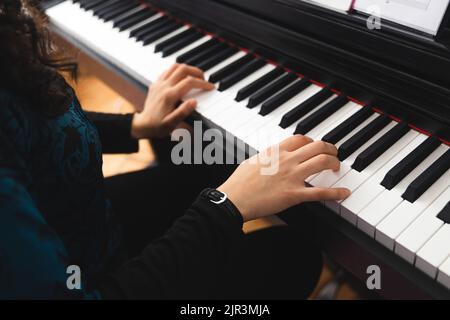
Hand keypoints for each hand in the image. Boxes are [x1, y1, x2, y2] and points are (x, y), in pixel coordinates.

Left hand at [131, 64, 214, 138]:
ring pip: (175, 66)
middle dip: (197, 72)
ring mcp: (158, 84)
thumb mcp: (171, 124)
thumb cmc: (158, 127)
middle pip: (183, 69)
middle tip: (204, 80)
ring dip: (187, 69)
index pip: (189, 82)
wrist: (143, 125)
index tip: (210, 87)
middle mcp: (163, 86)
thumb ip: (183, 112)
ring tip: (195, 77)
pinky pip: (167, 70)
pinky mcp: (156, 83)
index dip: (202, 83)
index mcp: (169, 96)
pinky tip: (182, 78)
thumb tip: (194, 102)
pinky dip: (177, 71)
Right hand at [218, 135, 350, 221]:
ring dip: (335, 163)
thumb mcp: (252, 162)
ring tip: (337, 167)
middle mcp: (286, 160)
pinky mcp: (294, 194)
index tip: (316, 146)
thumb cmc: (239, 183)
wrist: (234, 199)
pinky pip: (320, 192)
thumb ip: (267, 158)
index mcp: (275, 151)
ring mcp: (291, 176)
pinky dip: (336, 193)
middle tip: (334, 154)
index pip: (301, 138)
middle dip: (330, 148)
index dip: (313, 141)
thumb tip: (272, 158)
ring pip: (323, 162)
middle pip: (317, 146)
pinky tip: (344, 193)